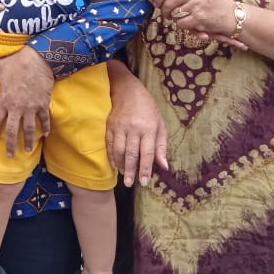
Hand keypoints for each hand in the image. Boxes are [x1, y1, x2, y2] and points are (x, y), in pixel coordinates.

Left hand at [0, 46, 53, 156]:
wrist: (38, 59)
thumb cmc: (16, 62)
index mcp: (5, 100)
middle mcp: (17, 107)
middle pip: (12, 130)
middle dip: (10, 144)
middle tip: (9, 155)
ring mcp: (32, 107)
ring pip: (29, 129)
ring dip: (28, 141)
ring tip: (27, 150)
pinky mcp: (43, 104)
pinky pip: (45, 119)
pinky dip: (45, 127)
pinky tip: (45, 135)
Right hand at [105, 61, 168, 186]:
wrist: (127, 89)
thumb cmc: (148, 108)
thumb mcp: (160, 124)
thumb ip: (161, 146)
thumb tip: (164, 166)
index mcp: (149, 128)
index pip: (147, 153)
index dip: (145, 169)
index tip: (144, 182)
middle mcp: (134, 128)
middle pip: (132, 154)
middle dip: (131, 171)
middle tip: (131, 184)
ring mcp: (120, 126)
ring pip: (119, 150)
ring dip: (121, 165)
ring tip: (124, 176)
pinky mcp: (110, 125)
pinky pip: (110, 144)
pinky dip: (112, 156)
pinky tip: (115, 164)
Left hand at [153, 0, 246, 48]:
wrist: (232, 14)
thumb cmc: (212, 3)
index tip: (157, 2)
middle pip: (168, 2)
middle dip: (165, 11)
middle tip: (167, 15)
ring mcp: (197, 5)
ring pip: (174, 14)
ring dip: (176, 19)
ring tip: (183, 18)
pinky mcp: (200, 17)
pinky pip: (181, 23)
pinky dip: (183, 26)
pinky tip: (191, 24)